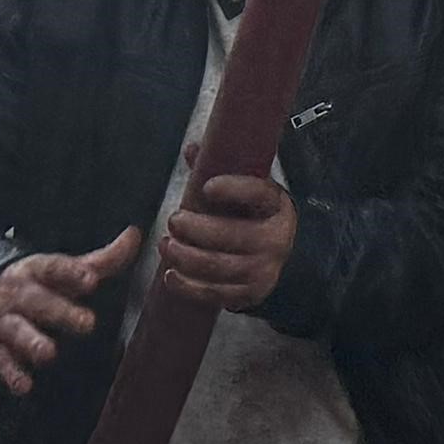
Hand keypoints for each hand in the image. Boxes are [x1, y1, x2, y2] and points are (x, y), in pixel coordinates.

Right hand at [0, 228, 135, 392]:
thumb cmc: (34, 282)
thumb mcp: (62, 268)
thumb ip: (101, 259)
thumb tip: (136, 235)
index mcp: (36, 270)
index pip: (53, 267)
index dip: (72, 273)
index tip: (92, 280)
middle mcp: (18, 294)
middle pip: (39, 301)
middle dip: (61, 312)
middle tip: (88, 324)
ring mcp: (3, 321)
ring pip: (17, 330)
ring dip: (32, 342)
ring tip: (49, 354)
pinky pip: (1, 361)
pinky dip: (11, 374)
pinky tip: (24, 386)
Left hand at [159, 170, 299, 309]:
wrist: (278, 253)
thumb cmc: (253, 215)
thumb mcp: (246, 189)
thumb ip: (218, 169)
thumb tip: (192, 150)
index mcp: (275, 205)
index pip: (258, 195)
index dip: (234, 189)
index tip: (206, 186)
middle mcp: (275, 239)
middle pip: (232, 235)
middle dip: (197, 229)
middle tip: (173, 221)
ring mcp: (264, 269)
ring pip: (218, 266)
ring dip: (186, 257)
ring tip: (165, 245)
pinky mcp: (250, 294)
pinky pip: (214, 293)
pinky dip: (188, 286)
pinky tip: (170, 274)